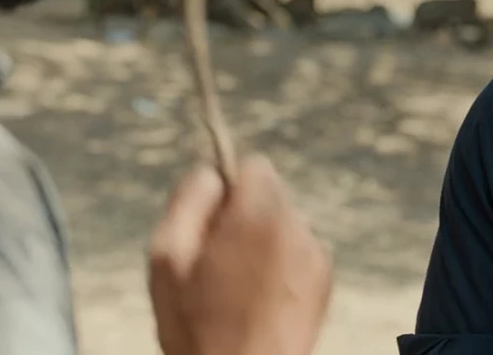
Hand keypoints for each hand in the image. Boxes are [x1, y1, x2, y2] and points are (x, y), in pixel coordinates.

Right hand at [149, 157, 332, 354]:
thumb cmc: (197, 326)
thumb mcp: (168, 258)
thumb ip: (188, 200)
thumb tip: (209, 169)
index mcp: (258, 216)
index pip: (253, 166)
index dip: (228, 187)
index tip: (212, 217)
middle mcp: (296, 228)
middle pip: (271, 194)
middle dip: (244, 214)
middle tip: (218, 259)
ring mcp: (316, 255)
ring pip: (285, 223)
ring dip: (263, 240)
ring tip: (237, 286)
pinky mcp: (324, 280)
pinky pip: (298, 252)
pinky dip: (280, 264)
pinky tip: (259, 298)